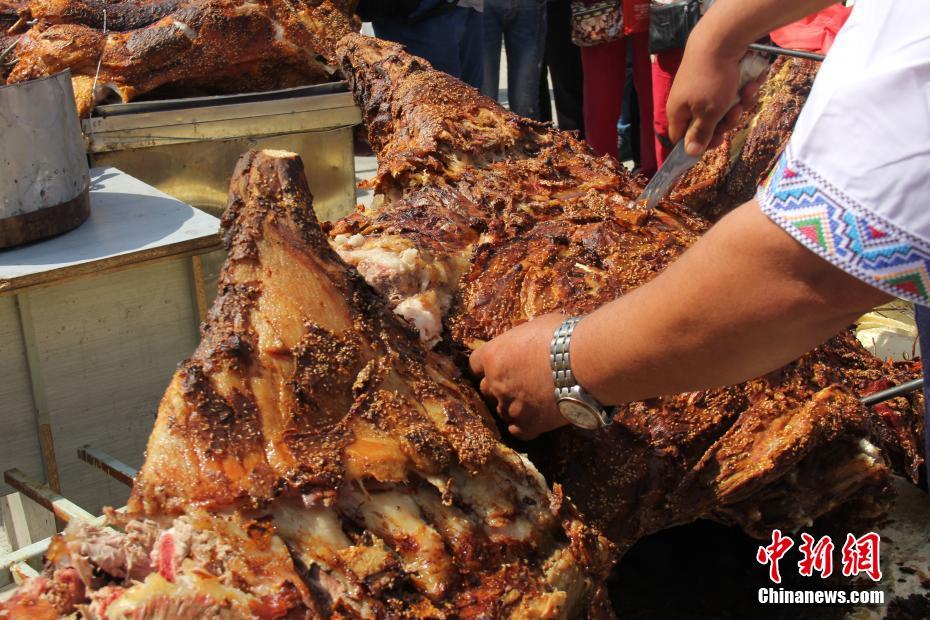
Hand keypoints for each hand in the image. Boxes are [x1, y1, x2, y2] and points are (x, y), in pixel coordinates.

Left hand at [469, 313, 567, 439]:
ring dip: (513, 406)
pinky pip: (518, 430)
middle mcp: (496, 383)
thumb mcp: (535, 327)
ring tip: (534, 401)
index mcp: (493, 356)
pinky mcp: (529, 424)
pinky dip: (525, 425)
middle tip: (520, 383)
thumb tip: (526, 343)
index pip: (475, 364)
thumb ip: (521, 342)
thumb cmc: (563, 337)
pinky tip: (537, 418)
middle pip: (487, 389)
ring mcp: (511, 406)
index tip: (498, 366)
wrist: (585, 362)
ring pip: (502, 411)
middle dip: (500, 386)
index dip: (487, 366)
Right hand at [666, 31, 764, 155]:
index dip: (699, 143)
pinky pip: (731, 94)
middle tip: (736, 111)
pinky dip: (743, 90)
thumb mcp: (708, 113)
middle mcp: (688, 102)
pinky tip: (752, 81)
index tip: (717, 140)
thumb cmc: (711, 80)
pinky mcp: (717, 79)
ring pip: (724, 109)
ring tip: (748, 90)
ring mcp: (703, 90)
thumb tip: (690, 154)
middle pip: (708, 125)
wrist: (720, 40)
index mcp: (679, 113)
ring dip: (740, 103)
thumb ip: (700, 134)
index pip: (682, 139)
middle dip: (728, 120)